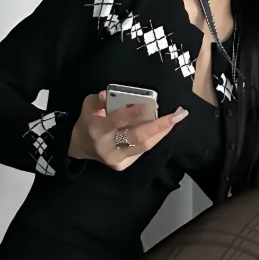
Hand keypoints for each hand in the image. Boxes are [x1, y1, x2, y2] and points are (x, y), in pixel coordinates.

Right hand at [68, 91, 187, 170]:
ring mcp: (117, 158)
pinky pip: (143, 150)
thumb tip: (108, 94)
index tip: (152, 104)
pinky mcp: (123, 165)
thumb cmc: (88, 122)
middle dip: (160, 125)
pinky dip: (155, 138)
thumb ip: (99, 99)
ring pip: (144, 146)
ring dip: (163, 131)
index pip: (118, 121)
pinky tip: (165, 127)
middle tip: (178, 114)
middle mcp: (108, 147)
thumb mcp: (88, 106)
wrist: (80, 147)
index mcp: (98, 129)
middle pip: (138, 137)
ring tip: (177, 118)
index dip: (135, 113)